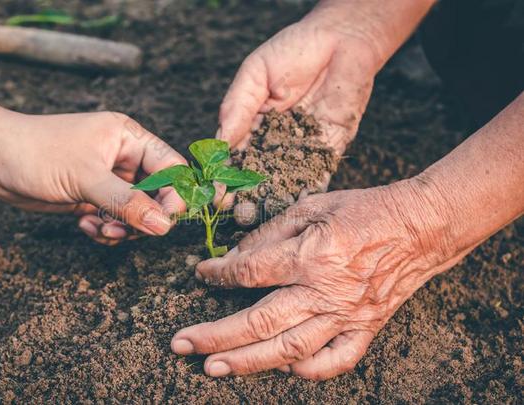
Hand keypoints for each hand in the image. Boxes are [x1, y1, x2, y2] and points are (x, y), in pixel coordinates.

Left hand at [0, 110, 185, 244]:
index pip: (172, 168)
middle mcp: (124, 158)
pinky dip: (105, 229)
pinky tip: (82, 224)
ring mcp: (108, 180)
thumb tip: (164, 225)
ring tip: (100, 228)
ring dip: (122, 228)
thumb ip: (127, 202)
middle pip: (158, 196)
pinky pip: (115, 220)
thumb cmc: (35, 152)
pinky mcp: (93, 197)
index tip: (166, 221)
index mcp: (129, 139)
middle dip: (144, 218)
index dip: (176, 196)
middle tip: (123, 229)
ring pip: (136, 214)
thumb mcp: (85, 177)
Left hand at [172, 180, 463, 379]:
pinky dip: (307, 371)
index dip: (218, 275)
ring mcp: (346, 315)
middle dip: (215, 335)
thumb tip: (236, 256)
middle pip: (259, 321)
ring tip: (212, 368)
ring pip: (288, 349)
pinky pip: (335, 361)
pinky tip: (282, 371)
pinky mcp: (365, 328)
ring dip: (247, 361)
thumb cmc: (364, 210)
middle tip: (181, 343)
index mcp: (310, 255)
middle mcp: (324, 291)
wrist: (420, 227)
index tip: (200, 275)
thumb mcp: (313, 206)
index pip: (249, 272)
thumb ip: (272, 232)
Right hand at [218, 0, 434, 222]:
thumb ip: (238, 106)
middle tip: (236, 215)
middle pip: (257, 174)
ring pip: (284, 179)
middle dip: (246, 195)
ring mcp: (301, 148)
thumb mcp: (255, 74)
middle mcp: (274, 141)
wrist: (342, 40)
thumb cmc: (294, 50)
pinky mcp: (329, 149)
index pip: (234, 155)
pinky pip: (318, 174)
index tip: (215, 193)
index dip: (224, 175)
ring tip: (260, 218)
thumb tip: (220, 140)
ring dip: (272, 199)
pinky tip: (296, 207)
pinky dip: (308, 191)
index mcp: (252, 124)